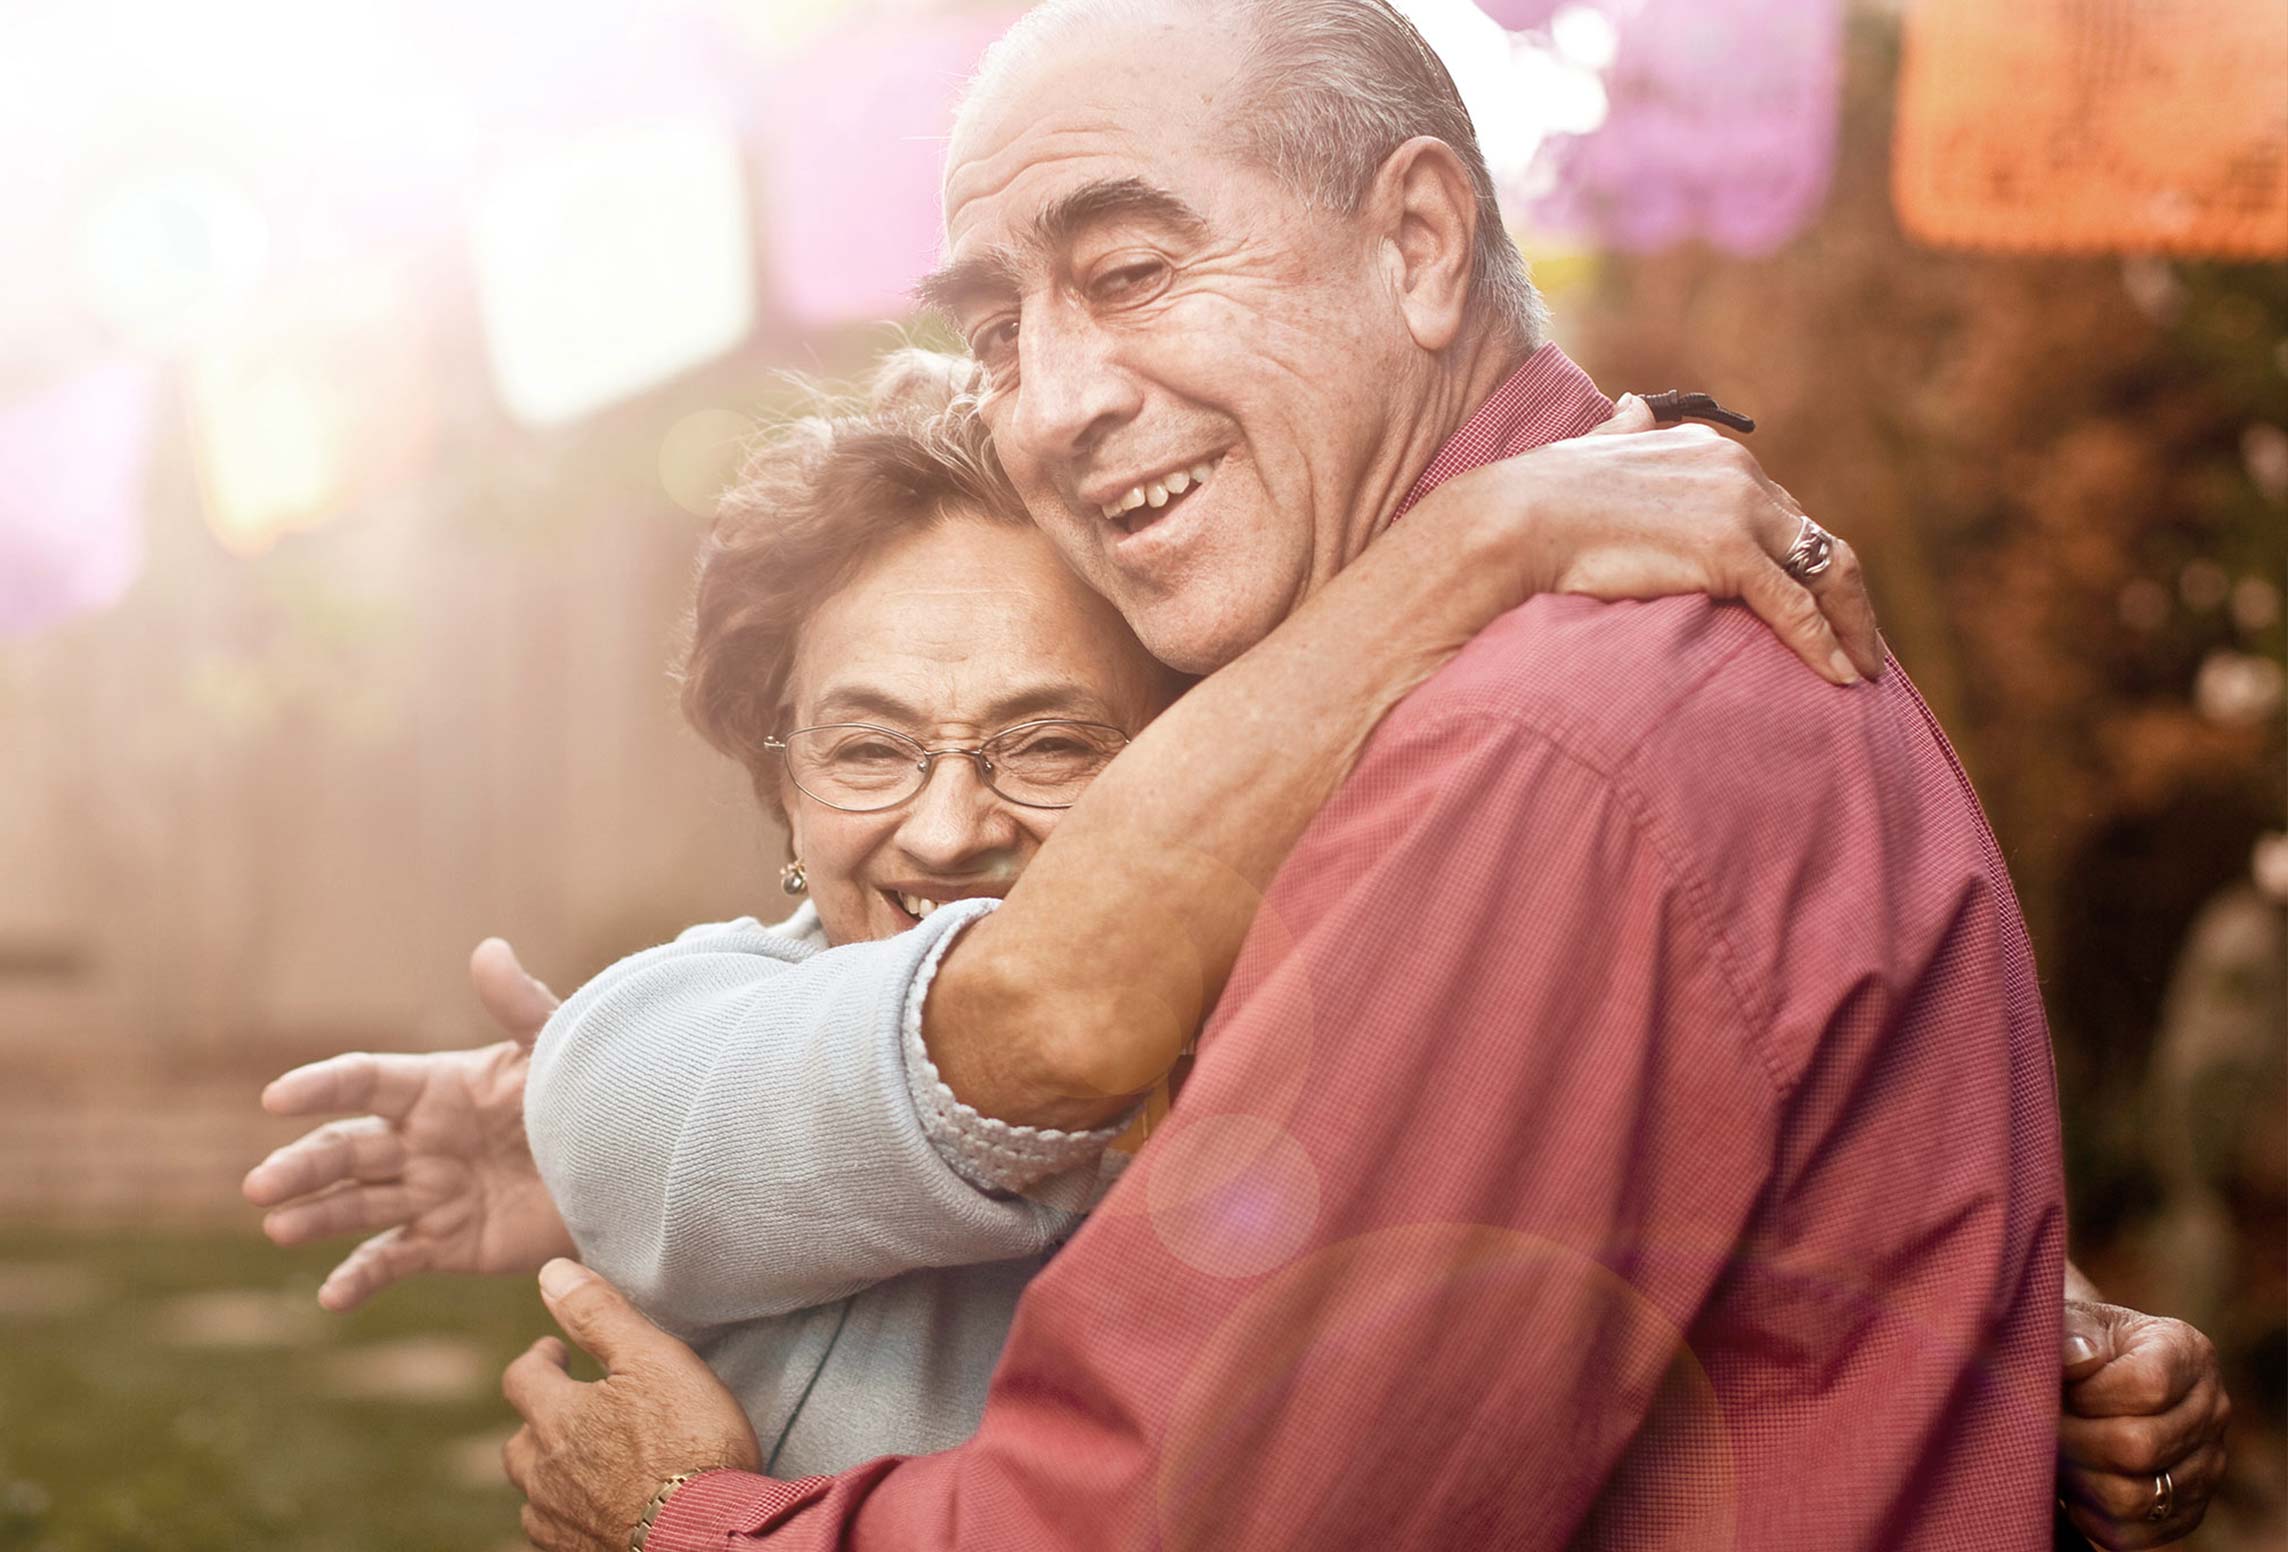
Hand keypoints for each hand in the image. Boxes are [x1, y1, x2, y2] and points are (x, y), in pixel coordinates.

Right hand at [242, 938, 575, 1309]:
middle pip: (344, 1150)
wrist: (627, 1168)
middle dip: (300, 1166)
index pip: (365, 1081)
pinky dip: (358, 1280)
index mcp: (437, 1087)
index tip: (275, 1098)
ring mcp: (428, 1193)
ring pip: (356, 1204)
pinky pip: (391, 1260)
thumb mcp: (556, 1050)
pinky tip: (330, 1297)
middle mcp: (420, 1140)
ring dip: (314, 1217)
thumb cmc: (591, 1096)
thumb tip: (488, 949)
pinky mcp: (446, 1243)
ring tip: (279, 1228)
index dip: (320, 1086)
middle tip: (260, 1186)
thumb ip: (521, 1007)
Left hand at [503, 1260, 762, 1551]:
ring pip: (535, 1491)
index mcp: (557, 1418)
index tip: (557, 1353)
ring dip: (552, 1469)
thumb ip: (599, 1314)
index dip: (539, 1358)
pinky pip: (556, 1531)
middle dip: (540, 1418)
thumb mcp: (653, 1358)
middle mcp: (545, 1474)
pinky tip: (599, 1505)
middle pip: (519, 1441)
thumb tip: (551, 1272)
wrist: (707, 1533)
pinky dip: (570, 1511)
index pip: (521, 1378)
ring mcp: (559, 1522)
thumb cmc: (691, 1440)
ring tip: (587, 1458)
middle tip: (573, 1405)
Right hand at [1435, 394, 1882, 685]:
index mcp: (1712, 452)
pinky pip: (1795, 606)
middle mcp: (1737, 471)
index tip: (1819, 602)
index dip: (1804, 560)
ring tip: (1862, 668)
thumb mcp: (1597, 449)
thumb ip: (1627, 433)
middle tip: (1859, 642)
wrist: (1515, 521)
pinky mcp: (1729, 553)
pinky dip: (1825, 645)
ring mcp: (1737, 510)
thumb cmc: (1540, 498)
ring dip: (1852, 623)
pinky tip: (1840, 678)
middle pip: (1815, 538)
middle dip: (1843, 595)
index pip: (1781, 511)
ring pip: (1824, 570)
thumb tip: (1634, 410)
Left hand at [2058, 1299, 2230, 1548]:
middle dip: (2075, 1438)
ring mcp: (2206, 1463)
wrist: (2091, 1373)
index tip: (2061, 1387)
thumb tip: (2078, 1358)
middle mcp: (2211, 1409)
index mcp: (2188, 1352)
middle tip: (2041, 1426)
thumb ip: (2071, 1331)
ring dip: (2079, 1479)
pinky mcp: (2187, 1508)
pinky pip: (2135, 1533)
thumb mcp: (2072, 1319)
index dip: (2090, 1394)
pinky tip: (2071, 1487)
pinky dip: (2091, 1516)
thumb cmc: (2078, 1342)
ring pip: (2136, 1496)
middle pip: (2140, 1446)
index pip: (2147, 1386)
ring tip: (2055, 1452)